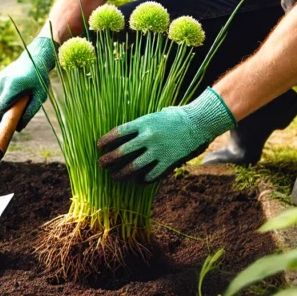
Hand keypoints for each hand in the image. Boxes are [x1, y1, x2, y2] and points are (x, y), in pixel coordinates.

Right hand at [0, 36, 56, 131]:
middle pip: (0, 106)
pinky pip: (2, 92)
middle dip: (8, 112)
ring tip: (23, 94)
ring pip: (1, 100)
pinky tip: (19, 87)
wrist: (35, 57)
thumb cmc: (40, 78)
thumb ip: (29, 113)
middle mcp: (3, 82)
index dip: (0, 121)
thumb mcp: (40, 96)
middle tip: (21, 111)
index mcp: (12, 87)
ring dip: (10, 102)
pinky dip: (8, 94)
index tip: (4, 128)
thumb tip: (18, 129)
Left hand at [97, 87, 236, 183]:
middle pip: (122, 151)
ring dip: (121, 173)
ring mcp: (158, 150)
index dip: (106, 140)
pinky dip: (143, 179)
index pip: (118, 132)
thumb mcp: (155, 114)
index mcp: (143, 123)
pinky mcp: (168, 160)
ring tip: (114, 176)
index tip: (99, 146)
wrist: (198, 122)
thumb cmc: (175, 116)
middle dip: (108, 159)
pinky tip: (138, 181)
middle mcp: (148, 137)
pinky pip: (152, 174)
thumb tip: (126, 131)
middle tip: (101, 164)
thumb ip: (141, 124)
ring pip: (134, 166)